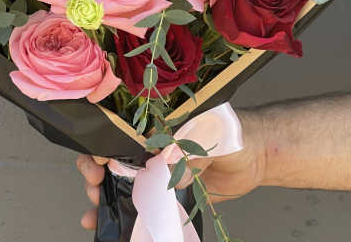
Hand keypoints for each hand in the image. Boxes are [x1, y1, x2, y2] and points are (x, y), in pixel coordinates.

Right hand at [76, 110, 266, 229]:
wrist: (257, 157)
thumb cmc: (232, 134)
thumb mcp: (207, 136)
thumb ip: (187, 153)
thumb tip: (168, 175)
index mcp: (157, 125)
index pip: (120, 131)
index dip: (103, 144)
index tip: (99, 160)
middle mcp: (152, 146)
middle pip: (113, 157)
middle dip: (95, 169)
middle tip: (93, 183)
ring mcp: (157, 171)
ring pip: (120, 182)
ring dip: (102, 195)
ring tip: (94, 211)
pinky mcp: (167, 194)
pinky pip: (141, 204)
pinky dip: (120, 214)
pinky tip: (103, 224)